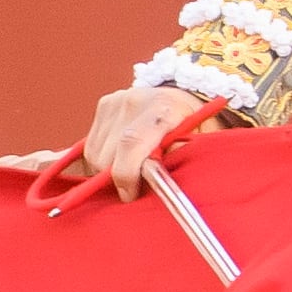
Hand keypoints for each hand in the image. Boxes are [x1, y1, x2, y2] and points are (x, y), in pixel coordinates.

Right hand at [71, 85, 208, 200]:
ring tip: (131, 170)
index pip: (132, 142)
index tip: (130, 196)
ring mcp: (117, 101)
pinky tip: (121, 159)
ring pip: (95, 153)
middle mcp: (136, 101)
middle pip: (109, 153)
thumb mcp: (199, 144)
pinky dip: (102, 159)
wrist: (186, 96)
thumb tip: (151, 180)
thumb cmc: (196, 126)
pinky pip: (91, 145)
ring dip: (107, 171)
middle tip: (135, 188)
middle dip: (117, 179)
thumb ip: (176, 160)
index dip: (126, 174)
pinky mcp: (105, 104)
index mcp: (165, 109)